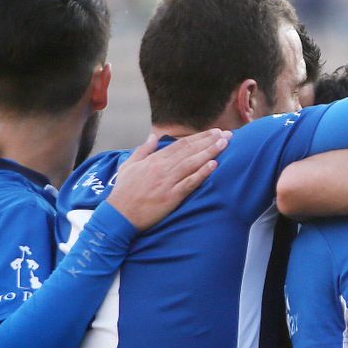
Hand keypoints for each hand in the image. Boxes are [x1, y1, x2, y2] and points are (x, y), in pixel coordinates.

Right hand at [106, 130, 230, 230]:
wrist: (119, 215)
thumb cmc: (124, 191)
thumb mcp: (129, 165)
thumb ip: (143, 150)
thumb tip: (153, 136)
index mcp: (154, 160)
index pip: (181, 144)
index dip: (199, 137)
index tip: (214, 132)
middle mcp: (162, 168)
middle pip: (190, 150)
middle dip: (210, 141)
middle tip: (228, 134)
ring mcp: (167, 182)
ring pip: (192, 163)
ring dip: (210, 152)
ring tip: (225, 144)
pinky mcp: (171, 196)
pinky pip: (189, 183)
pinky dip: (202, 173)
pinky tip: (214, 165)